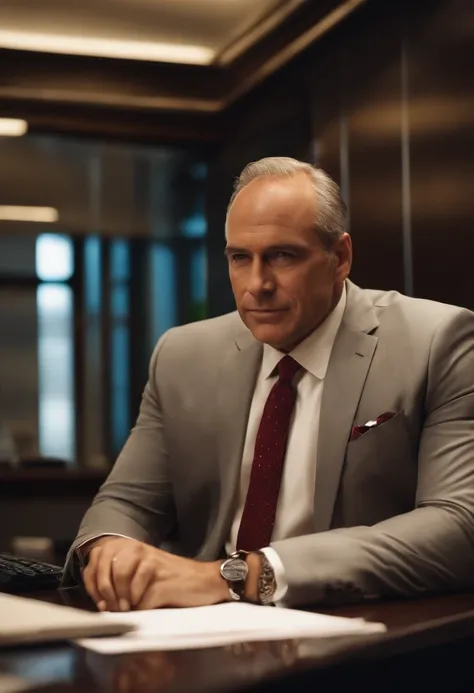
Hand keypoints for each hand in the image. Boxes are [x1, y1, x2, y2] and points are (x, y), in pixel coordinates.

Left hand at [82, 536, 230, 611]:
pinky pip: (139, 597)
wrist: (204, 581)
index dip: (92, 584)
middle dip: (106, 594)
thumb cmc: (171, 582)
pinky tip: (148, 605)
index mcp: (129, 547)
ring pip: (120, 578)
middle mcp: (137, 549)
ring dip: (122, 600)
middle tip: (115, 608)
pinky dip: (140, 607)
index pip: (96, 560)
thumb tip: (100, 603)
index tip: (99, 602)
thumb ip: (120, 581)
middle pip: (107, 569)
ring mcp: (149, 561)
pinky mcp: (160, 577)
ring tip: (130, 608)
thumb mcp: (141, 575)